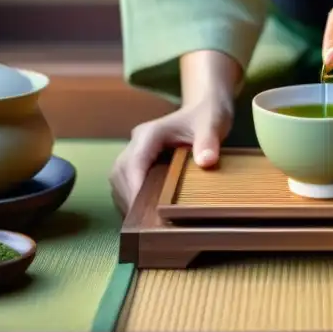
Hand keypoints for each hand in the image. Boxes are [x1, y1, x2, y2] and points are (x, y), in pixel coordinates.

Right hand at [109, 97, 232, 214]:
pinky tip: (146, 212)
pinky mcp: (140, 161)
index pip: (134, 163)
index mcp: (150, 134)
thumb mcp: (212, 124)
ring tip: (143, 223)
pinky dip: (132, 197)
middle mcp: (137, 142)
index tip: (142, 212)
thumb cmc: (207, 115)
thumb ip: (209, 141)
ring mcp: (136, 152)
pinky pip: (127, 182)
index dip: (134, 188)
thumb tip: (206, 162)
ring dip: (128, 200)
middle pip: (120, 174)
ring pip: (119, 179)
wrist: (205, 107)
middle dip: (129, 199)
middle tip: (143, 224)